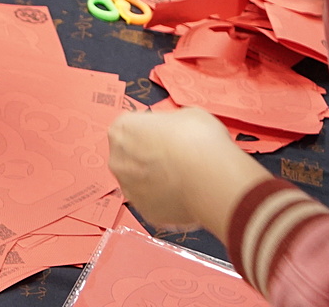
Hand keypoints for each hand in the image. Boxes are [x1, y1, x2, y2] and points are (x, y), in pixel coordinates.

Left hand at [108, 106, 268, 232]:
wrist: (211, 176)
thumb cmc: (198, 140)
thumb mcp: (186, 115)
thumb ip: (172, 124)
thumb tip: (176, 131)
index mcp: (122, 129)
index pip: (132, 128)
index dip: (152, 132)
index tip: (166, 136)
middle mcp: (118, 160)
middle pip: (132, 157)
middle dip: (151, 158)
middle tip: (177, 158)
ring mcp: (131, 190)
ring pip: (143, 183)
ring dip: (158, 181)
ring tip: (186, 178)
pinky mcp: (147, 212)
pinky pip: (157, 204)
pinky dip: (170, 201)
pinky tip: (188, 194)